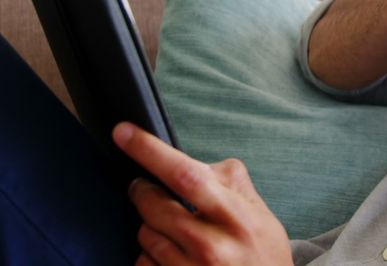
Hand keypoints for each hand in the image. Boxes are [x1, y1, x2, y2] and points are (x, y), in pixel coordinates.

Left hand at [113, 123, 291, 265]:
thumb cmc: (262, 253)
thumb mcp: (259, 213)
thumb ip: (230, 183)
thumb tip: (190, 159)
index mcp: (236, 216)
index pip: (186, 176)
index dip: (151, 152)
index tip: (123, 132)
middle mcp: (212, 246)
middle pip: (154, 207)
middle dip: (142, 191)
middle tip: (145, 188)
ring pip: (145, 236)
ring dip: (150, 227)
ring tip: (173, 231)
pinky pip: (142, 264)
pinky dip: (149, 255)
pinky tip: (171, 256)